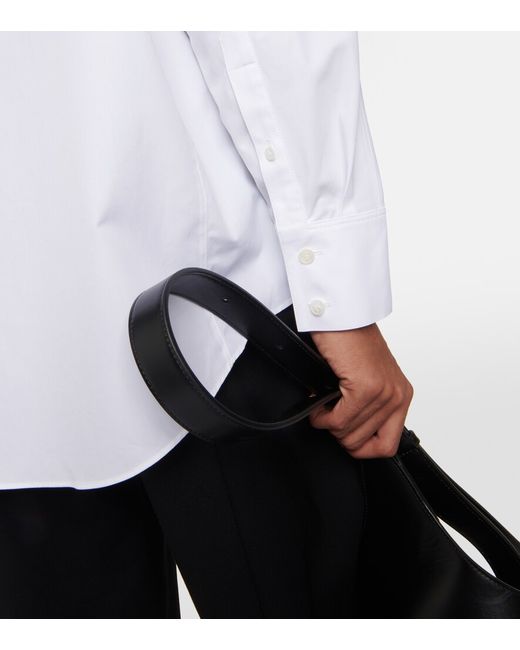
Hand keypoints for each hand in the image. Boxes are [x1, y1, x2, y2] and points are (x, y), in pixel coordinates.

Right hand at [308, 324, 412, 458]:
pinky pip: (339, 421)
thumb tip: (347, 435)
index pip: (387, 446)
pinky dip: (321, 416)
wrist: (340, 314)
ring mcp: (384, 393)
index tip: (343, 435)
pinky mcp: (366, 387)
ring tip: (321, 406)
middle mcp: (397, 396)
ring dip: (327, 423)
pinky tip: (318, 402)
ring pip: (348, 434)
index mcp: (401, 396)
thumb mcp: (366, 379)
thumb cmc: (347, 341)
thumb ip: (366, 408)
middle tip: (327, 414)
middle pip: (363, 444)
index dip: (360, 448)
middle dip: (337, 433)